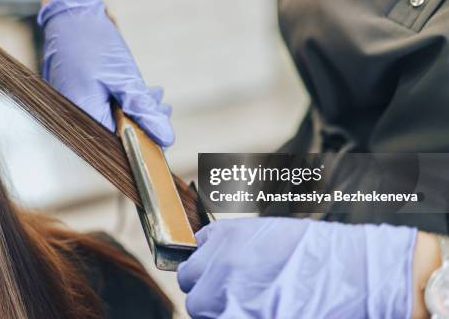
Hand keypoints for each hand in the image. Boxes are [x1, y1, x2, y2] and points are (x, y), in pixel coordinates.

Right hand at [38, 0, 173, 145]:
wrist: (71, 12)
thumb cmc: (91, 41)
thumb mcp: (124, 77)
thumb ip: (143, 110)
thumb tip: (165, 137)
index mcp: (83, 115)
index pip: (116, 145)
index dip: (141, 144)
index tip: (162, 138)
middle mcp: (75, 114)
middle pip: (114, 133)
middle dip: (142, 123)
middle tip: (162, 111)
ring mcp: (75, 102)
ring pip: (112, 117)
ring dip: (136, 109)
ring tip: (156, 98)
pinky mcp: (78, 92)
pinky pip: (104, 103)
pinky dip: (123, 99)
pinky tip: (141, 91)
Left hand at [178, 217, 416, 318]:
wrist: (352, 273)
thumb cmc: (315, 251)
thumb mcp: (265, 231)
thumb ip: (227, 243)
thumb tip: (203, 249)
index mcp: (224, 239)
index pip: (190, 267)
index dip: (204, 278)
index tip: (216, 283)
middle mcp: (220, 267)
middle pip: (194, 296)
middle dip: (210, 300)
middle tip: (234, 300)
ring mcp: (230, 299)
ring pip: (206, 314)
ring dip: (222, 313)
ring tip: (253, 306)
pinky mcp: (240, 318)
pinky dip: (234, 316)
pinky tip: (260, 311)